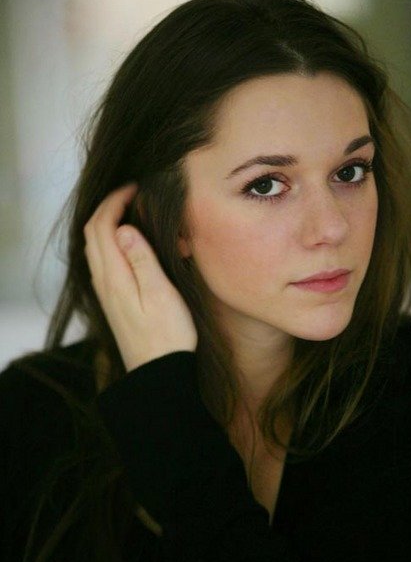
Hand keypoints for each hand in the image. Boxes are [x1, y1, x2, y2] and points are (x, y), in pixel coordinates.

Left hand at [83, 183, 197, 371]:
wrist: (158, 374)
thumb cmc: (167, 335)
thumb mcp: (160, 294)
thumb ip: (141, 260)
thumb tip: (123, 229)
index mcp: (114, 276)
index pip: (101, 227)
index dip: (114, 201)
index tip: (135, 188)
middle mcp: (104, 282)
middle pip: (93, 234)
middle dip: (108, 208)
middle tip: (132, 194)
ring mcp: (106, 292)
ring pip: (96, 247)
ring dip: (108, 224)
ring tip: (131, 212)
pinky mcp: (113, 300)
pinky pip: (103, 261)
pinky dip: (111, 242)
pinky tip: (130, 243)